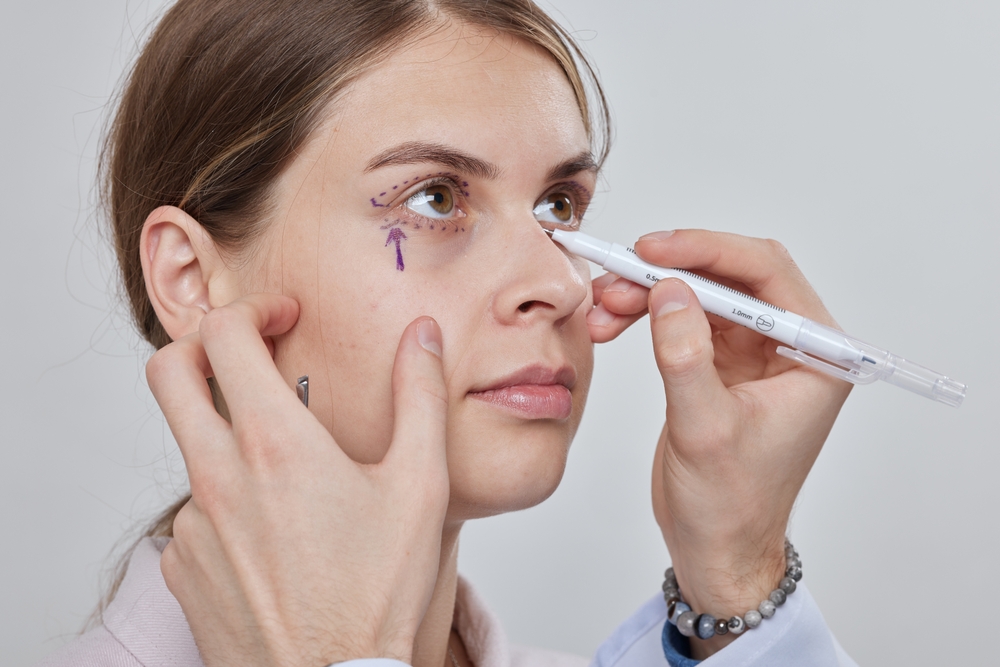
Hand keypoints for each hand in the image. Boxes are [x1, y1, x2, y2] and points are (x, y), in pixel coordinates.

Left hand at [147, 293, 448, 666]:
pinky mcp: (181, 566)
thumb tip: (421, 336)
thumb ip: (419, 397)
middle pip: (167, 375)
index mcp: (274, 444)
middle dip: (202, 347)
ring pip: (194, 452)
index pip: (223, 336)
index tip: (282, 320)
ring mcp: (191, 524)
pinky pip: (195, 512)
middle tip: (246, 357)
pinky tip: (279, 537)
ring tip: (297, 486)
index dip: (252, 309)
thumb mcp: (419, 487)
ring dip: (233, 443)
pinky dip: (228, 504)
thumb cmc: (377, 595)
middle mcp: (217, 476)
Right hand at [588, 230, 850, 656]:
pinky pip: (683, 318)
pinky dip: (646, 314)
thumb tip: (667, 290)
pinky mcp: (721, 364)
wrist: (717, 548)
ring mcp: (754, 354)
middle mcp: (789, 347)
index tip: (654, 251)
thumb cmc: (729, 505)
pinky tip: (612, 322)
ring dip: (649, 292)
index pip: (766, 275)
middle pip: (730, 277)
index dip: (708, 252)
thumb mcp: (705, 430)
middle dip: (671, 272)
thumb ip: (685, 355)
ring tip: (603, 306)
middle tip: (618, 274)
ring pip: (700, 294)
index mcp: (814, 358)